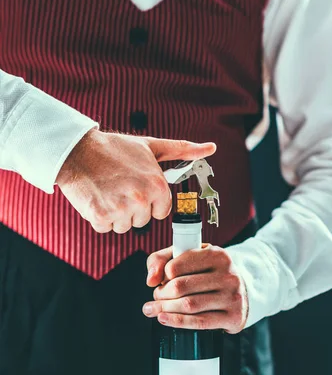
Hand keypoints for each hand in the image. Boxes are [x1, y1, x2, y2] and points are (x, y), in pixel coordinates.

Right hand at [56, 128, 215, 232]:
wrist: (77, 150)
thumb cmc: (115, 148)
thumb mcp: (152, 146)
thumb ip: (182, 150)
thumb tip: (211, 148)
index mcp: (158, 186)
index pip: (161, 211)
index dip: (148, 200)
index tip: (136, 186)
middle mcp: (141, 200)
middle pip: (142, 220)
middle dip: (131, 208)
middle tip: (119, 186)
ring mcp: (121, 210)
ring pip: (124, 226)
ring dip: (115, 214)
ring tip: (108, 190)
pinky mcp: (100, 217)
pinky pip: (105, 227)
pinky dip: (99, 216)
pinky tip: (97, 197)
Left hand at [143, 244, 248, 333]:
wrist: (240, 293)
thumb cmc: (209, 274)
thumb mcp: (189, 257)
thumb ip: (162, 259)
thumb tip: (151, 279)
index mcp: (216, 255)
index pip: (176, 266)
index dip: (162, 276)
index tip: (159, 281)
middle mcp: (228, 274)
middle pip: (180, 286)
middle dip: (161, 294)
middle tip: (156, 297)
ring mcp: (233, 296)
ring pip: (189, 305)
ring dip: (165, 309)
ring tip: (154, 309)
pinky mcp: (234, 317)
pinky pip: (200, 322)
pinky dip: (178, 321)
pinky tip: (164, 319)